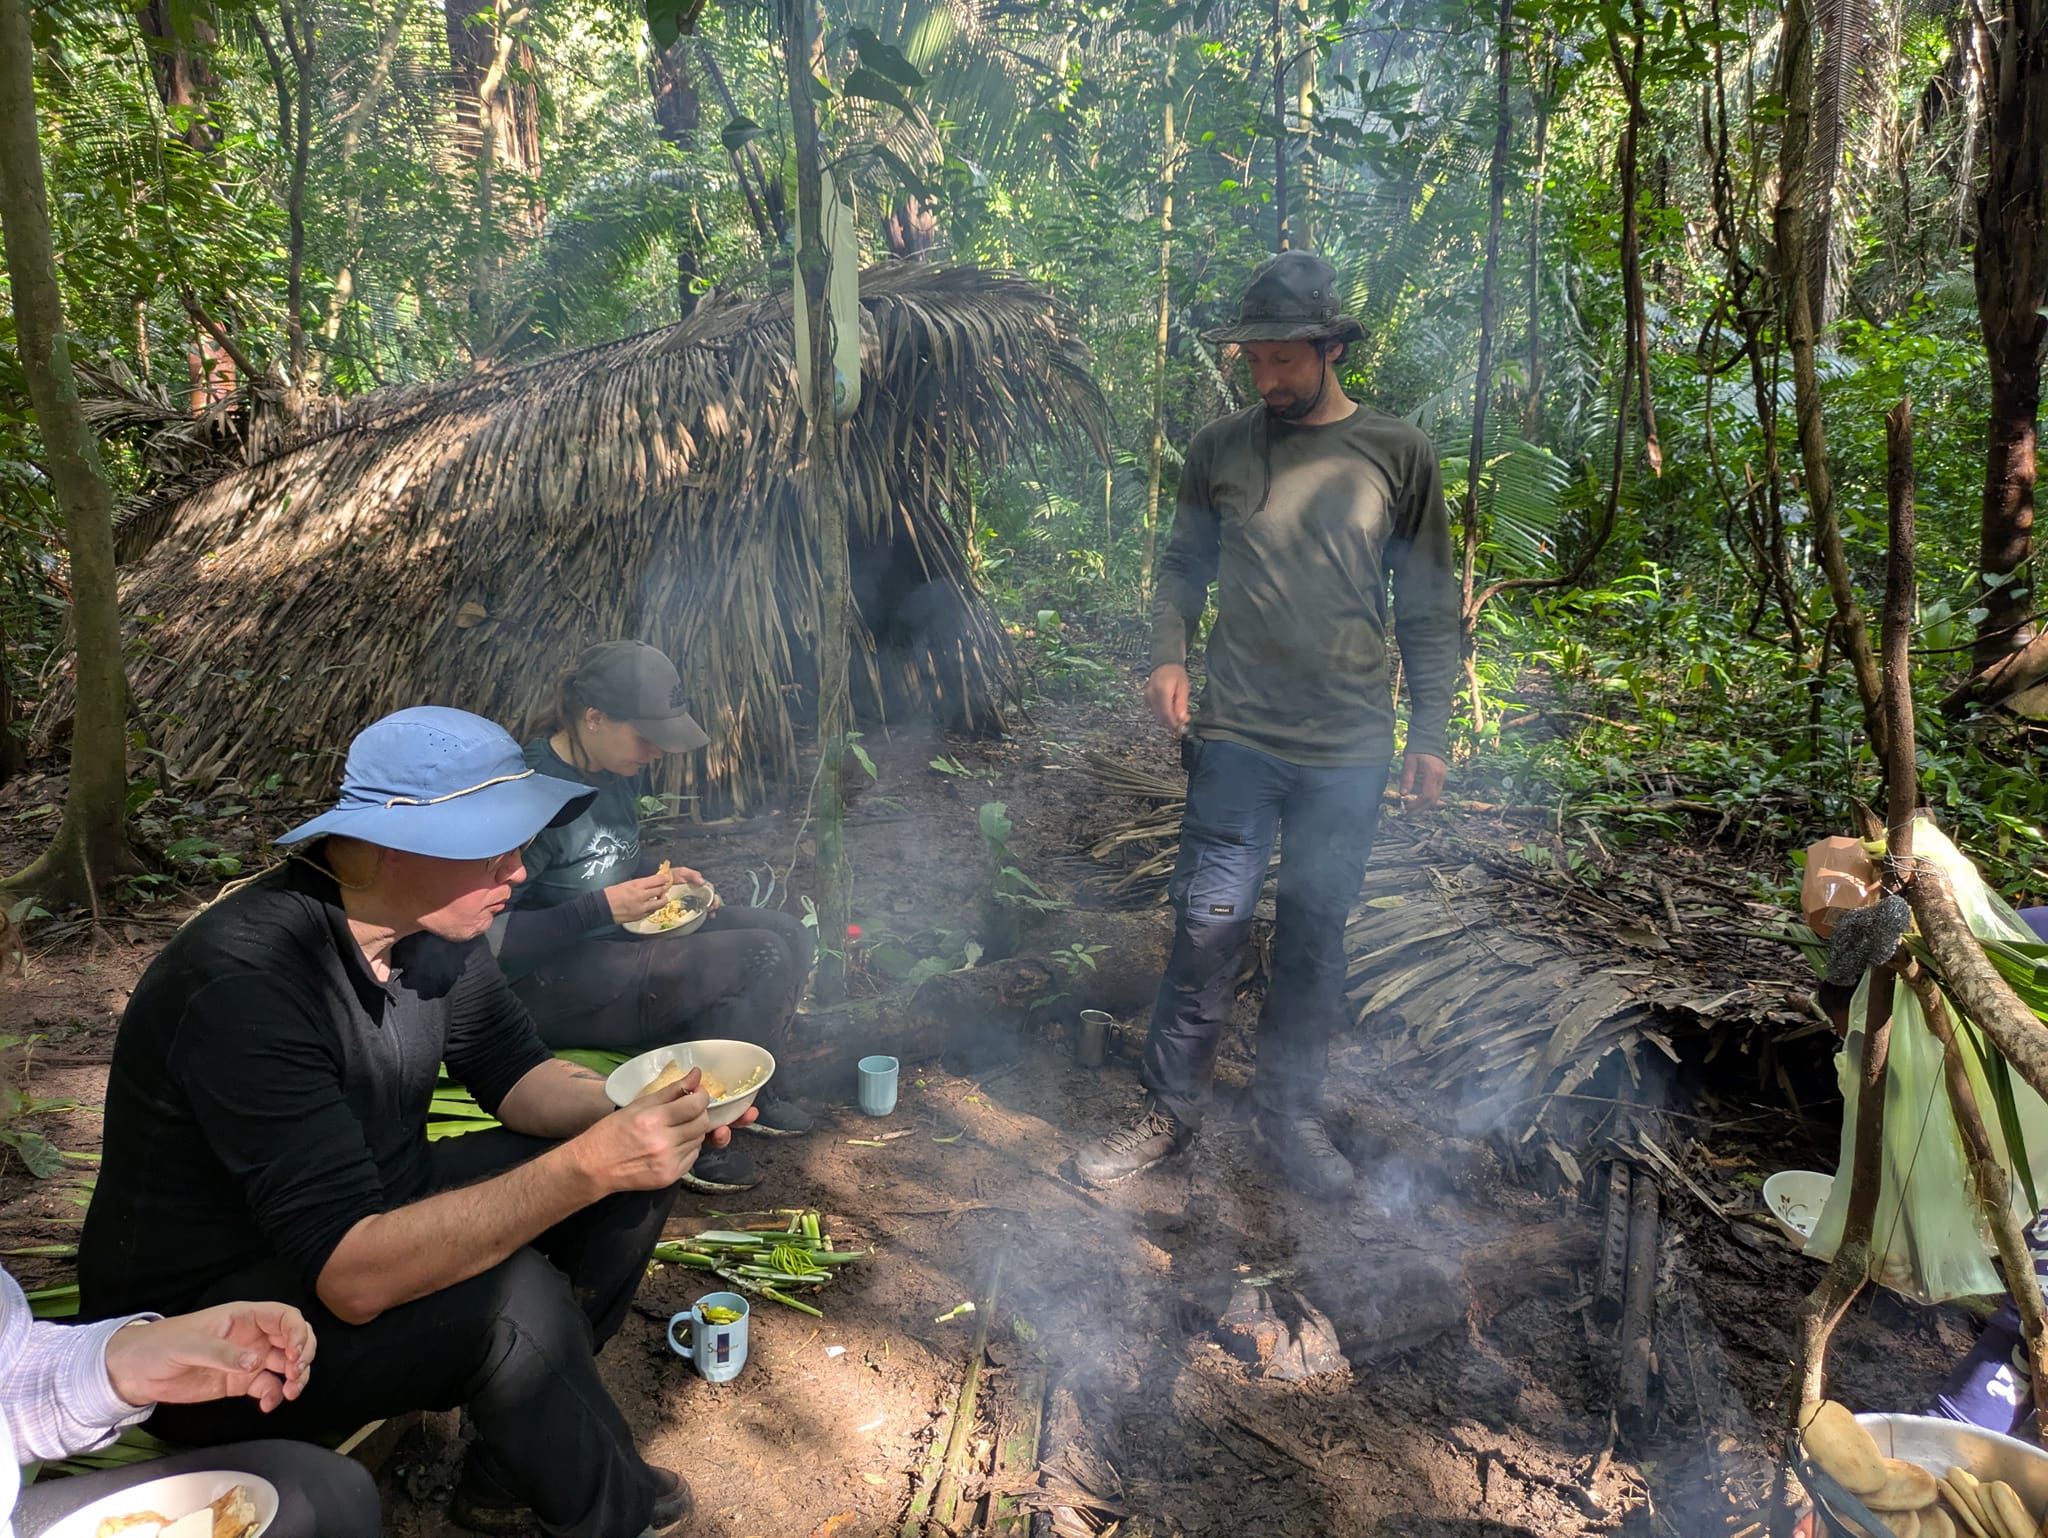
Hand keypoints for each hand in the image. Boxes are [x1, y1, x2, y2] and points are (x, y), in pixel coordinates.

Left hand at [102, 1302, 315, 1412]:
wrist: (135, 1372)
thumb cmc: (160, 1345)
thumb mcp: (190, 1345)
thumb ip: (223, 1353)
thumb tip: (255, 1362)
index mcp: (244, 1317)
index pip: (284, 1316)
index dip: (297, 1331)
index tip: (296, 1354)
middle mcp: (252, 1337)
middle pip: (294, 1339)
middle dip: (303, 1356)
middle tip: (295, 1375)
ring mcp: (248, 1360)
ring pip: (286, 1364)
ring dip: (295, 1377)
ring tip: (288, 1393)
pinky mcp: (240, 1383)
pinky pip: (268, 1387)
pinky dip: (275, 1396)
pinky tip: (268, 1405)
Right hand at [570, 1067, 754, 1192]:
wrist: (594, 1167)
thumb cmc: (612, 1132)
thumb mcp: (637, 1105)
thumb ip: (671, 1090)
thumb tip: (696, 1074)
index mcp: (653, 1120)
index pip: (694, 1105)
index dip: (701, 1096)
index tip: (697, 1093)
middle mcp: (663, 1143)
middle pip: (701, 1123)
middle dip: (699, 1113)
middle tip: (687, 1110)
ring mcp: (668, 1162)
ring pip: (699, 1140)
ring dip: (693, 1131)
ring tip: (676, 1128)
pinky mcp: (670, 1177)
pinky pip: (692, 1157)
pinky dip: (688, 1148)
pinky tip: (672, 1144)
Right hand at [605, 871, 675, 923]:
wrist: (601, 907)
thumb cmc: (610, 894)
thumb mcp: (626, 883)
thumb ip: (640, 884)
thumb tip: (650, 882)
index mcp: (637, 885)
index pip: (658, 880)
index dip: (664, 878)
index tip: (666, 877)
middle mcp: (641, 896)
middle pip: (661, 890)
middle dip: (665, 887)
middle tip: (665, 886)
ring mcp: (642, 908)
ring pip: (660, 903)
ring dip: (663, 899)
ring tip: (661, 897)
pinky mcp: (640, 916)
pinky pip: (652, 911)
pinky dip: (654, 907)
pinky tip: (652, 905)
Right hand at [1146, 664, 1190, 736]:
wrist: (1165, 664)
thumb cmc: (1175, 673)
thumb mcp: (1183, 688)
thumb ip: (1182, 704)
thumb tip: (1181, 719)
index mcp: (1162, 691)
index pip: (1166, 713)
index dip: (1173, 724)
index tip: (1180, 730)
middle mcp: (1152, 695)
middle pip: (1161, 716)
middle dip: (1172, 723)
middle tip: (1182, 726)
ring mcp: (1148, 697)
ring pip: (1157, 715)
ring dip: (1168, 719)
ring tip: (1178, 718)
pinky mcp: (1147, 698)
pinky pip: (1155, 711)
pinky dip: (1163, 714)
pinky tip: (1170, 711)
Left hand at [1399, 752, 1447, 812]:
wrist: (1430, 738)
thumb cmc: (1418, 748)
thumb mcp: (1409, 762)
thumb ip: (1407, 778)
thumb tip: (1403, 794)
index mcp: (1432, 774)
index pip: (1426, 795)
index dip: (1416, 804)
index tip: (1406, 808)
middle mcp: (1440, 777)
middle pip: (1433, 800)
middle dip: (1420, 808)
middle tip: (1408, 813)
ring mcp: (1443, 777)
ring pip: (1436, 797)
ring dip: (1424, 805)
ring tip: (1412, 809)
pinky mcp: (1442, 776)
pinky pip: (1436, 792)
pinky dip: (1428, 799)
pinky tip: (1418, 800)